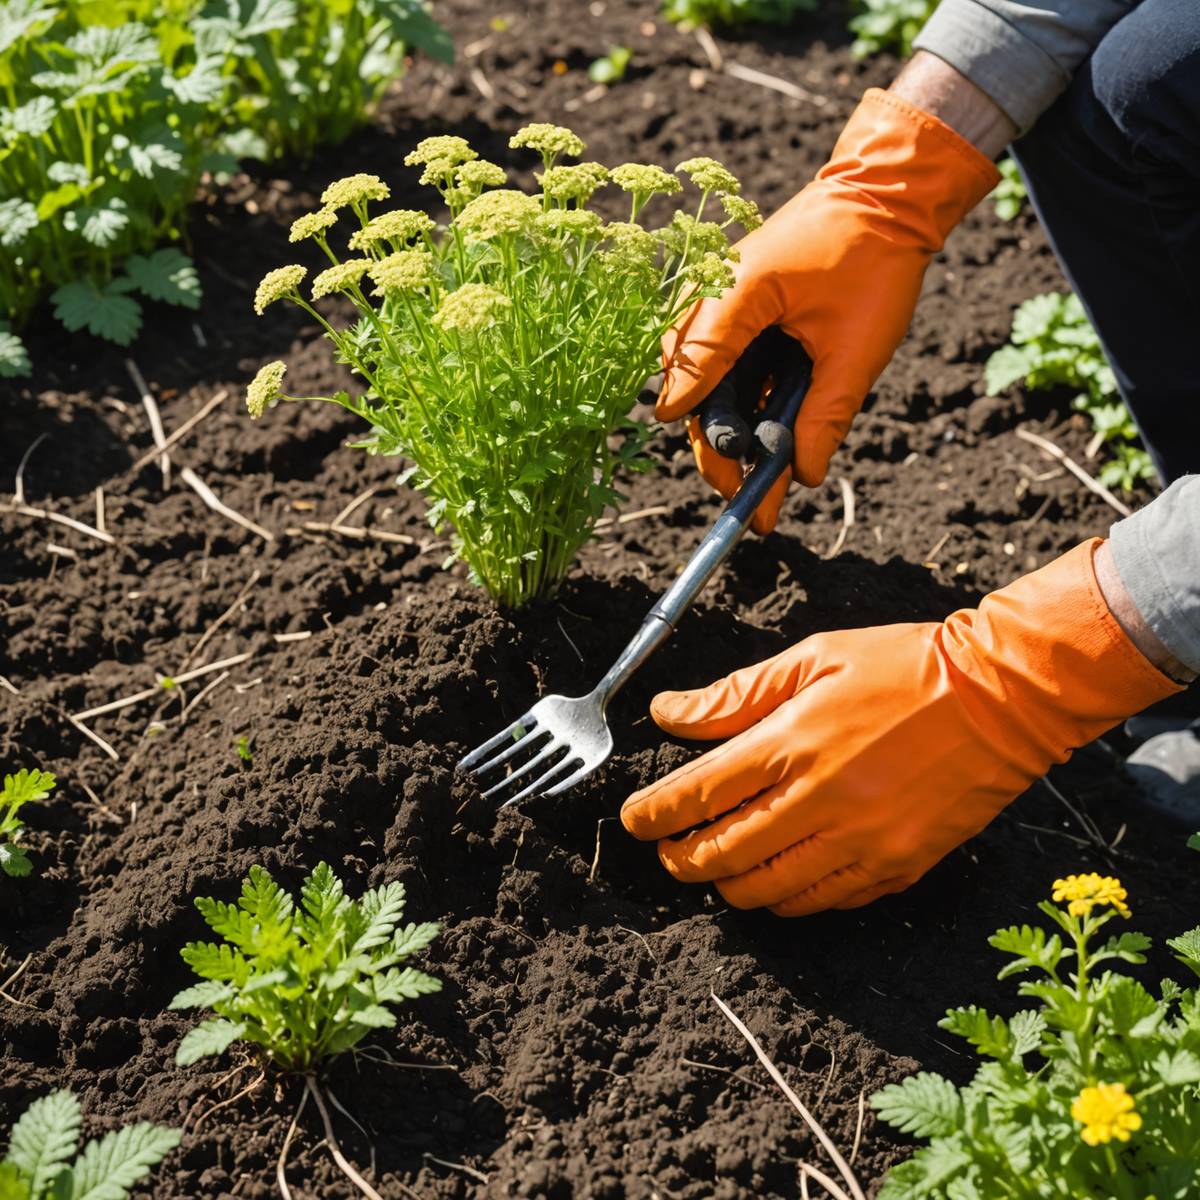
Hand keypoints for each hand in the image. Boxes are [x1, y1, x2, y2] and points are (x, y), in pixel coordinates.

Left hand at [621, 540, 1179, 915]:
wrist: (1002, 698)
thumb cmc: (904, 666)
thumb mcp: (813, 658)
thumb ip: (735, 695)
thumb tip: (668, 713)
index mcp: (793, 742)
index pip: (697, 794)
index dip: (653, 814)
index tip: (634, 820)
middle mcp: (820, 801)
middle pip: (722, 854)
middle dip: (680, 859)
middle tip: (668, 849)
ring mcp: (861, 843)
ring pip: (766, 891)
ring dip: (726, 885)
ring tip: (715, 867)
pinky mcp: (896, 868)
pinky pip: (821, 902)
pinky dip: (785, 898)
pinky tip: (776, 877)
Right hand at [659, 87, 998, 533]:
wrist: (886, 195)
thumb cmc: (876, 260)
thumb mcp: (858, 347)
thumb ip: (826, 412)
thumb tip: (802, 474)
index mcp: (737, 292)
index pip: (699, 370)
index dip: (705, 430)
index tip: (718, 477)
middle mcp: (715, 296)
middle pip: (696, 387)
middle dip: (716, 447)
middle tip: (738, 496)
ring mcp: (723, 300)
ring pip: (708, 383)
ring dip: (729, 433)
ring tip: (748, 488)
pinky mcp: (738, 308)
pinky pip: (727, 366)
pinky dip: (741, 405)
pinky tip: (757, 445)